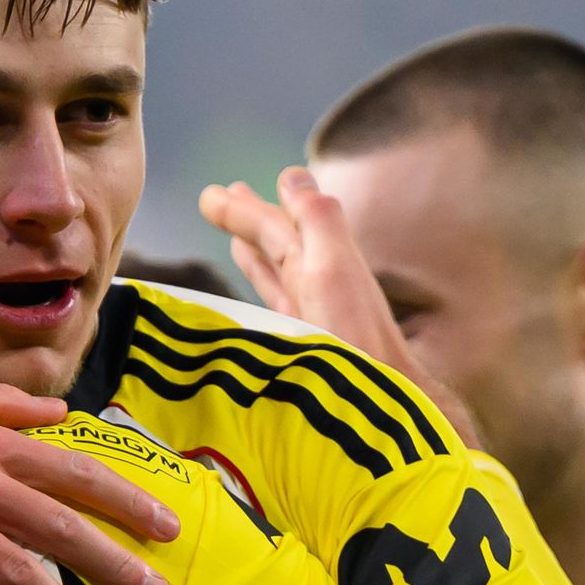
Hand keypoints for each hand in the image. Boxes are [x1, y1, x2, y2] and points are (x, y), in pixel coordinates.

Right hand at [197, 172, 477, 440]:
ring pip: (273, 265)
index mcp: (323, 260)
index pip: (278, 222)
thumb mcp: (334, 269)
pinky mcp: (298, 342)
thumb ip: (317, 219)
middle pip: (276, 239)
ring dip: (250, 241)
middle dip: (248, 216)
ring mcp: (308, 312)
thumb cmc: (352, 341)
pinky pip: (271, 295)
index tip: (213, 193)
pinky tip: (243, 264)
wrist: (371, 409)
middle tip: (214, 196)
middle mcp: (317, 281)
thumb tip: (293, 175)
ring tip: (226, 220)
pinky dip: (256, 274)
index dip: (246, 207)